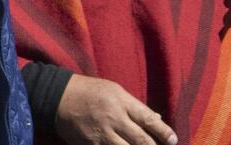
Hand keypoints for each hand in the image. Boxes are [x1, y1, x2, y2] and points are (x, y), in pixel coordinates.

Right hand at [57, 74, 176, 144]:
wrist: (57, 97)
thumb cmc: (88, 91)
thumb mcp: (113, 90)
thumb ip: (135, 106)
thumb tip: (157, 118)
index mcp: (121, 101)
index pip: (149, 119)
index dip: (164, 132)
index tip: (173, 141)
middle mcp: (114, 118)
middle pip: (142, 140)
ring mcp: (102, 134)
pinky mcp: (91, 144)